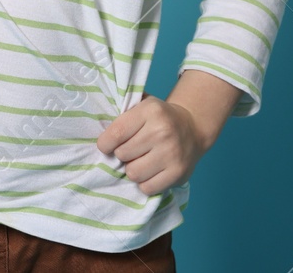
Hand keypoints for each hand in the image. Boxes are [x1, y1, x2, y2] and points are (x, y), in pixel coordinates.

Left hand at [95, 94, 210, 194]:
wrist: (193, 128)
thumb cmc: (159, 118)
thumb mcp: (143, 106)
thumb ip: (122, 115)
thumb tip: (99, 137)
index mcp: (150, 111)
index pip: (115, 134)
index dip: (105, 143)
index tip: (106, 145)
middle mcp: (162, 131)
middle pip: (122, 155)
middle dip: (123, 155)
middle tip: (132, 150)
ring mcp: (172, 153)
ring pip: (133, 173)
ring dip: (133, 169)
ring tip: (141, 161)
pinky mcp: (178, 173)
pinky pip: (147, 188)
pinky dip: (146, 182)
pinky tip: (152, 171)